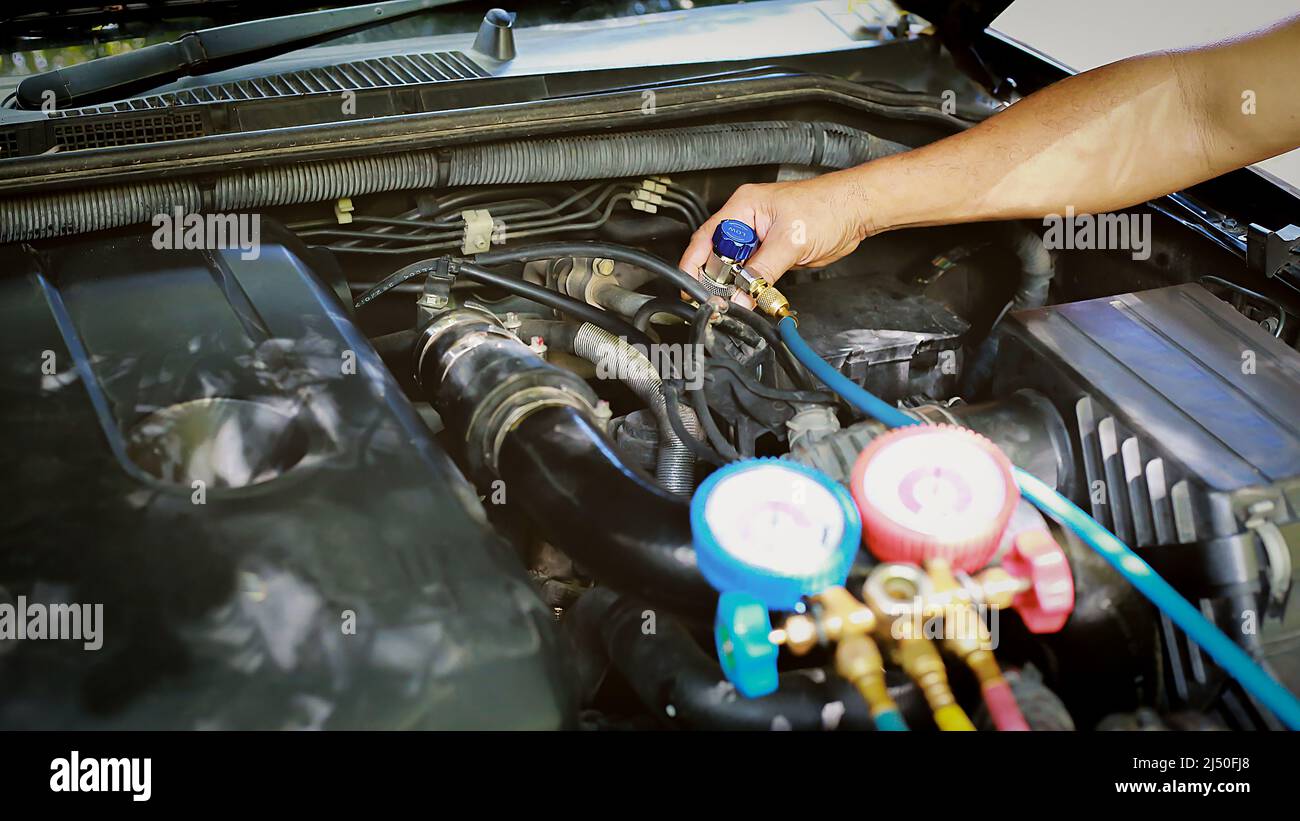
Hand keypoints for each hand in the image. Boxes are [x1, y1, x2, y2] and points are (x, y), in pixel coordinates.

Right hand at [678, 169, 876, 290]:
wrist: (857, 212)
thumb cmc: (829, 207)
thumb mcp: (789, 242)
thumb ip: (762, 273)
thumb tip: (741, 297)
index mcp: (743, 207)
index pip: (706, 239)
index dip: (695, 265)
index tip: (690, 289)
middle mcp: (747, 220)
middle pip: (718, 256)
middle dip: (717, 280)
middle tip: (719, 301)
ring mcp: (760, 238)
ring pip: (736, 268)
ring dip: (737, 286)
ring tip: (739, 301)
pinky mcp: (772, 253)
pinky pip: (754, 274)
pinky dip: (752, 287)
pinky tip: (754, 296)